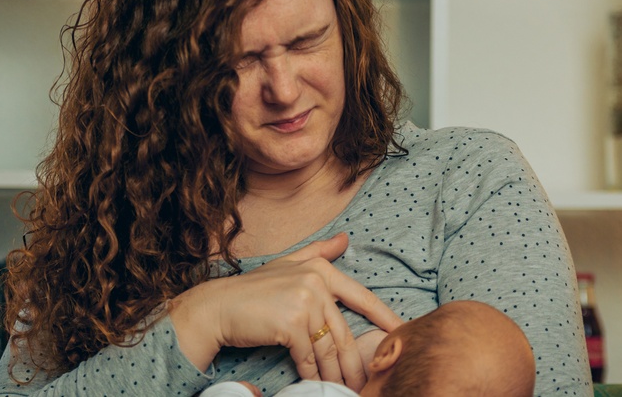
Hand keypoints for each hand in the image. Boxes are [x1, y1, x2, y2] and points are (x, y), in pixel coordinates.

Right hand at [170, 233, 401, 390]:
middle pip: (344, 331)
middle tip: (365, 380)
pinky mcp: (292, 324)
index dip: (384, 317)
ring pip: (328, 348)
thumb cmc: (252, 290)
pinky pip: (308, 357)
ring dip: (334, 373)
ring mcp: (304, 302)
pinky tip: (315, 384)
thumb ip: (317, 252)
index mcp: (320, 268)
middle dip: (355, 361)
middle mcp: (315, 282)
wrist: (218, 306)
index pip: (361, 297)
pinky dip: (312, 374)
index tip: (402, 334)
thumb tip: (345, 239)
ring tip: (341, 388)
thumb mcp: (287, 264)